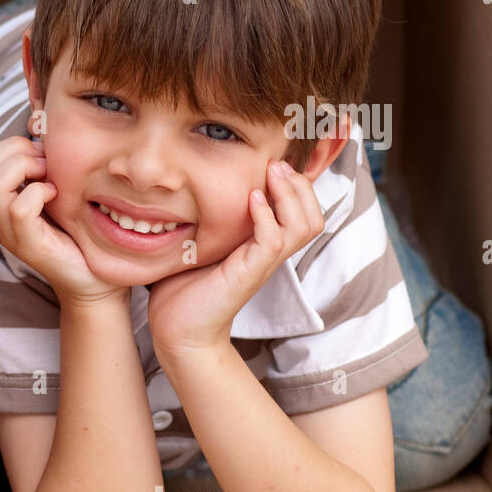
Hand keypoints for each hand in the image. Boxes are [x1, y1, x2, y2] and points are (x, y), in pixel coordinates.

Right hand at [0, 134, 124, 305]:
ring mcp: (9, 232)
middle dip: (17, 152)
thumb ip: (44, 168)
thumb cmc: (79, 233)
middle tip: (47, 167)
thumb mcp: (57, 193)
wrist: (95, 280)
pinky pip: (19, 207)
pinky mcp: (28, 245)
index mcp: (0, 203)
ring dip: (26, 169)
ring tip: (50, 180)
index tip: (43, 158)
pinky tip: (57, 198)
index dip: (12, 145)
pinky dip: (40, 193)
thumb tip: (43, 132)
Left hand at [147, 159, 324, 357]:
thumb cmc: (183, 288)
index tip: (274, 160)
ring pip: (304, 225)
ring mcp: (262, 264)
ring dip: (290, 194)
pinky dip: (267, 215)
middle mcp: (269, 254)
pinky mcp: (249, 273)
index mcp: (262, 245)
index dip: (296, 185)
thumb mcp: (198, 244)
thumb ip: (204, 218)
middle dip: (300, 184)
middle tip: (277, 163)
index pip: (301, 211)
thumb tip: (187, 185)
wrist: (178, 330)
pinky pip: (274, 240)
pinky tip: (251, 199)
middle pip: (313, 215)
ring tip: (272, 174)